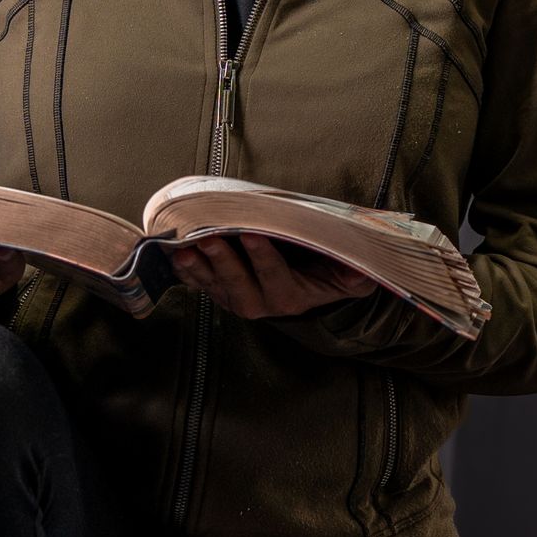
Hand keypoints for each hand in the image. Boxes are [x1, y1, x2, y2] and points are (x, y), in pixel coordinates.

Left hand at [168, 233, 377, 320]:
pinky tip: (173, 253)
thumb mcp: (345, 276)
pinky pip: (198, 283)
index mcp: (290, 296)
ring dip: (197, 266)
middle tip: (209, 238)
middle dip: (223, 260)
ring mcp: (236, 298)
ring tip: (184, 247)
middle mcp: (260, 302)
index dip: (263, 257)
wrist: (303, 287)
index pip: (276, 277)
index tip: (252, 234)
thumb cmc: (324, 274)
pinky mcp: (219, 291)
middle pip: (238, 284)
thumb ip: (354, 274)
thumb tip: (363, 271)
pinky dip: (184, 269)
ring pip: (213, 285)